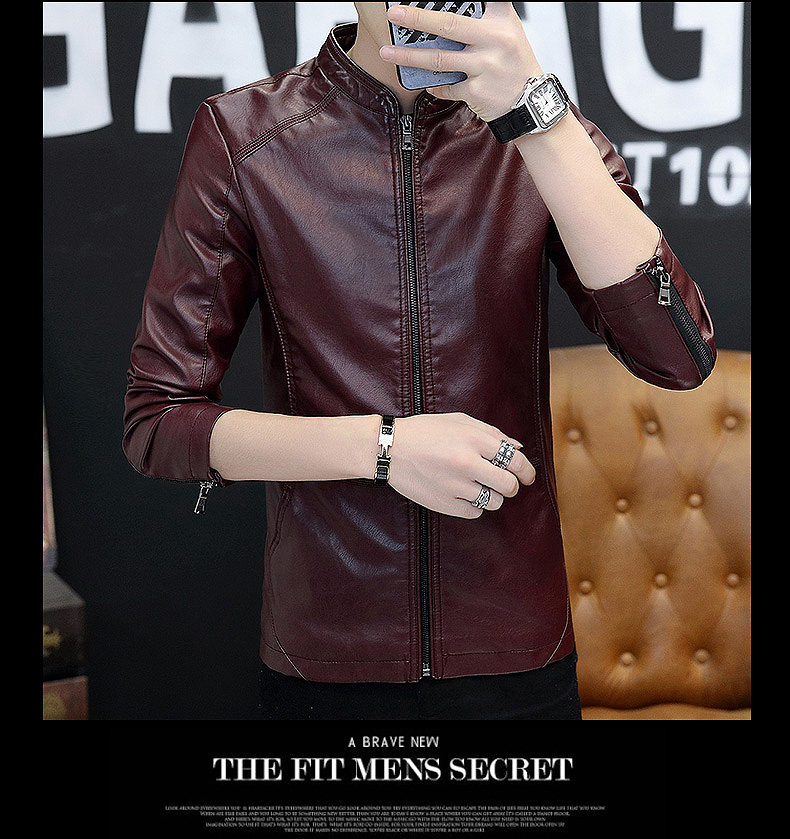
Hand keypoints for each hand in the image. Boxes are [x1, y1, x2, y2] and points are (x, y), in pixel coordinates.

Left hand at [380, 2, 541, 121]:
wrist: (531, 102)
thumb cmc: (514, 63)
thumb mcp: (507, 30)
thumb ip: (484, 16)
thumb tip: (445, 14)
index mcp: (500, 20)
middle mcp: (493, 40)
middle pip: (448, 26)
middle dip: (417, 19)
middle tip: (394, 14)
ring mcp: (484, 66)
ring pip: (439, 60)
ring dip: (409, 57)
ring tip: (387, 52)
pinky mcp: (477, 91)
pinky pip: (446, 87)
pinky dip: (434, 85)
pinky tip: (426, 82)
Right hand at [388, 412, 536, 518]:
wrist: (390, 449)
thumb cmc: (425, 431)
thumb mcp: (458, 421)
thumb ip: (491, 433)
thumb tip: (518, 448)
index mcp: (473, 439)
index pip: (515, 461)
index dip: (527, 471)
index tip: (527, 476)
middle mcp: (466, 463)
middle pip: (508, 485)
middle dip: (511, 486)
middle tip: (505, 483)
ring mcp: (454, 486)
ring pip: (493, 502)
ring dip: (492, 496)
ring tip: (479, 486)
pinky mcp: (443, 504)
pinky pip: (474, 513)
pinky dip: (474, 506)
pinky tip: (463, 494)